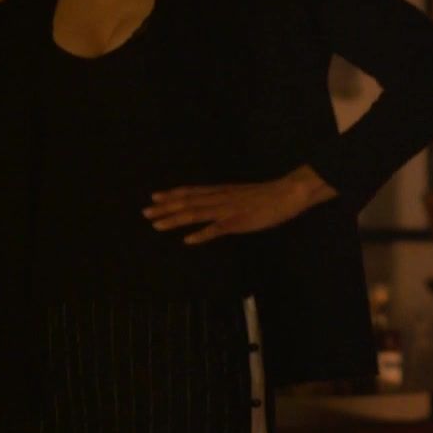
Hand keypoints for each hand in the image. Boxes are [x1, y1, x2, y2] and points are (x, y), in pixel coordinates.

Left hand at [146, 166, 336, 244]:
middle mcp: (219, 198)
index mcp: (221, 191)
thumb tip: (213, 203)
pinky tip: (188, 240)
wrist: (287, 193)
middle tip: (145, 212)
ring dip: (175, 220)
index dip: (171, 194)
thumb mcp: (241, 195)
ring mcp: (227, 210)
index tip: (153, 197)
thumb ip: (226, 199)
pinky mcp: (238, 222)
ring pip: (196, 214)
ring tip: (157, 225)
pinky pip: (216, 229)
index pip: (191, 192)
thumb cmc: (268, 195)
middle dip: (165, 208)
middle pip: (187, 202)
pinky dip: (201, 235)